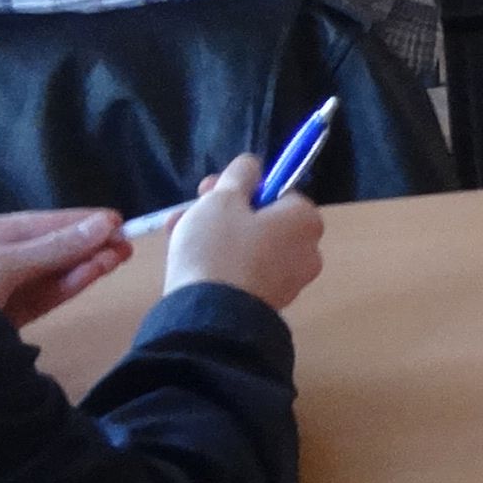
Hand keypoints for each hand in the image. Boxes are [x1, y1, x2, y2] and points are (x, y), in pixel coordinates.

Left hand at [0, 207, 129, 329]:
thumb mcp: (0, 264)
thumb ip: (52, 247)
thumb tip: (105, 224)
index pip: (25, 225)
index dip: (70, 221)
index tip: (112, 219)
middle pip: (38, 251)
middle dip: (81, 245)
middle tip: (125, 240)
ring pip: (43, 277)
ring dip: (82, 265)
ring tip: (120, 255)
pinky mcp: (1, 326)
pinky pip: (38, 300)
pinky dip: (67, 286)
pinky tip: (95, 272)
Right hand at [160, 155, 323, 313]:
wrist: (210, 318)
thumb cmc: (219, 248)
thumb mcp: (223, 199)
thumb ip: (240, 175)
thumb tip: (252, 165)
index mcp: (305, 220)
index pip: (277, 192)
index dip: (242, 187)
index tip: (210, 189)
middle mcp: (307, 251)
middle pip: (262, 219)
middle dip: (220, 211)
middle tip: (188, 210)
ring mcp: (289, 281)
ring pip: (249, 245)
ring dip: (213, 234)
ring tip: (175, 232)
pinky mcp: (267, 303)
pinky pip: (245, 271)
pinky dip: (221, 262)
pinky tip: (186, 260)